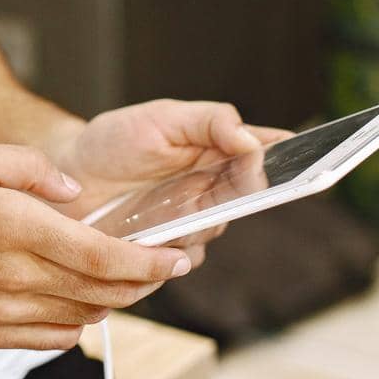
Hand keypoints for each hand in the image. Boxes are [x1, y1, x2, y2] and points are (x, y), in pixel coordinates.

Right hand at [0, 140, 195, 351]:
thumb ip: (29, 167)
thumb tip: (75, 193)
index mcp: (15, 227)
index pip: (103, 256)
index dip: (149, 261)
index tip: (177, 257)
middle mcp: (15, 276)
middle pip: (103, 291)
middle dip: (144, 281)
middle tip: (164, 266)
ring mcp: (3, 313)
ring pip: (83, 316)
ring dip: (115, 301)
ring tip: (126, 279)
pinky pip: (53, 339)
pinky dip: (79, 324)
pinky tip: (80, 303)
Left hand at [54, 99, 290, 264]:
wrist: (67, 180)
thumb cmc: (113, 142)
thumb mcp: (159, 118)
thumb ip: (207, 121)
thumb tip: (249, 139)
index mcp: (218, 147)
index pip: (269, 151)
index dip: (296, 156)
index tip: (310, 158)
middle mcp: (214, 187)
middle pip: (253, 195)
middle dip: (247, 191)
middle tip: (232, 183)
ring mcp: (193, 220)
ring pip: (217, 227)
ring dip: (197, 219)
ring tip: (161, 207)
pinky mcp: (169, 251)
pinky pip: (186, 259)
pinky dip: (171, 247)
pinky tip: (147, 233)